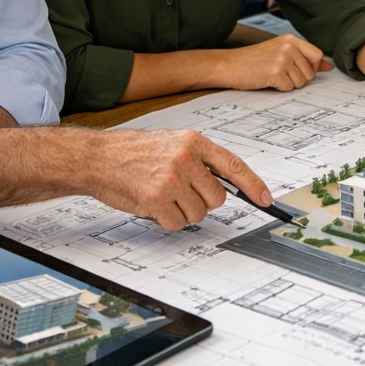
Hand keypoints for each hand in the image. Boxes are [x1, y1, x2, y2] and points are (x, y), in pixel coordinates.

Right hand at [88, 129, 273, 230]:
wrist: (98, 157)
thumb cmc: (134, 152)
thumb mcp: (172, 143)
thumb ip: (199, 160)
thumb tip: (226, 183)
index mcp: (194, 142)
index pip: (233, 165)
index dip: (253, 185)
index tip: (266, 200)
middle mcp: (186, 158)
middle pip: (217, 198)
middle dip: (202, 201)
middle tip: (181, 193)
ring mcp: (171, 179)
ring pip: (199, 213)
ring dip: (183, 211)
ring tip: (163, 195)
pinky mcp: (157, 199)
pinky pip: (178, 223)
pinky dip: (168, 220)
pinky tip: (153, 204)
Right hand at [223, 35, 331, 90]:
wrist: (228, 65)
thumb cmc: (252, 60)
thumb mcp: (280, 52)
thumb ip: (304, 58)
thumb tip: (329, 65)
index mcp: (291, 39)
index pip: (317, 55)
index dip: (310, 67)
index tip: (295, 69)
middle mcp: (288, 46)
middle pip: (310, 72)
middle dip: (297, 78)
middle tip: (278, 72)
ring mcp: (282, 59)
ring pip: (301, 82)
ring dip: (287, 84)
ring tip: (271, 75)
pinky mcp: (275, 72)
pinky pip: (289, 88)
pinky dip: (278, 88)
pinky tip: (266, 80)